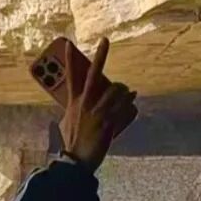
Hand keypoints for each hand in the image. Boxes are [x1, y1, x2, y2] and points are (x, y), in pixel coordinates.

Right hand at [58, 38, 136, 172]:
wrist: (76, 160)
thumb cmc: (72, 141)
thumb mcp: (68, 121)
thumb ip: (75, 108)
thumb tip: (81, 100)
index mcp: (73, 102)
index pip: (71, 77)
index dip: (70, 60)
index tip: (70, 44)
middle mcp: (84, 104)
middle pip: (93, 75)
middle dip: (100, 55)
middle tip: (105, 40)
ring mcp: (96, 113)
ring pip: (115, 90)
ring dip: (124, 89)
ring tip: (128, 91)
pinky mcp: (108, 123)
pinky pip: (123, 107)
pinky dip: (129, 101)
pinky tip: (132, 99)